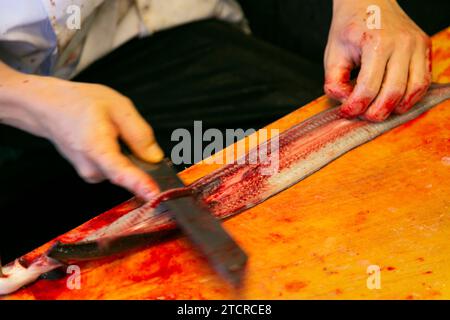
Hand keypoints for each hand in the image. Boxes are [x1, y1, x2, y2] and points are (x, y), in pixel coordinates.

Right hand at [1, 69, 163, 199]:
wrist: (50, 108)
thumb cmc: (81, 103)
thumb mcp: (118, 107)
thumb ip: (139, 133)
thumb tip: (155, 157)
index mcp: (97, 149)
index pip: (121, 172)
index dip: (140, 184)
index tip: (155, 194)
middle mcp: (92, 169)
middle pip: (130, 172)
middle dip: (141, 158)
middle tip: (131, 132)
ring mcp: (90, 175)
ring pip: (124, 170)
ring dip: (128, 154)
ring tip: (112, 129)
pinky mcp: (92, 175)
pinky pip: (116, 169)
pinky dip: (120, 156)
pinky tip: (108, 138)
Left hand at [324, 0, 430, 120]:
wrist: (369, 1)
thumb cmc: (349, 28)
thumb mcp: (332, 54)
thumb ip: (334, 82)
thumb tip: (345, 102)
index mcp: (376, 43)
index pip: (368, 87)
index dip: (356, 106)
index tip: (347, 112)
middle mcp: (402, 43)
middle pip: (393, 92)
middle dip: (377, 112)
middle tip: (364, 116)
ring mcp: (417, 45)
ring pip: (414, 89)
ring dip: (396, 107)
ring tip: (379, 111)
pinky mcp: (425, 47)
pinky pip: (423, 80)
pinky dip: (411, 96)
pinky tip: (395, 102)